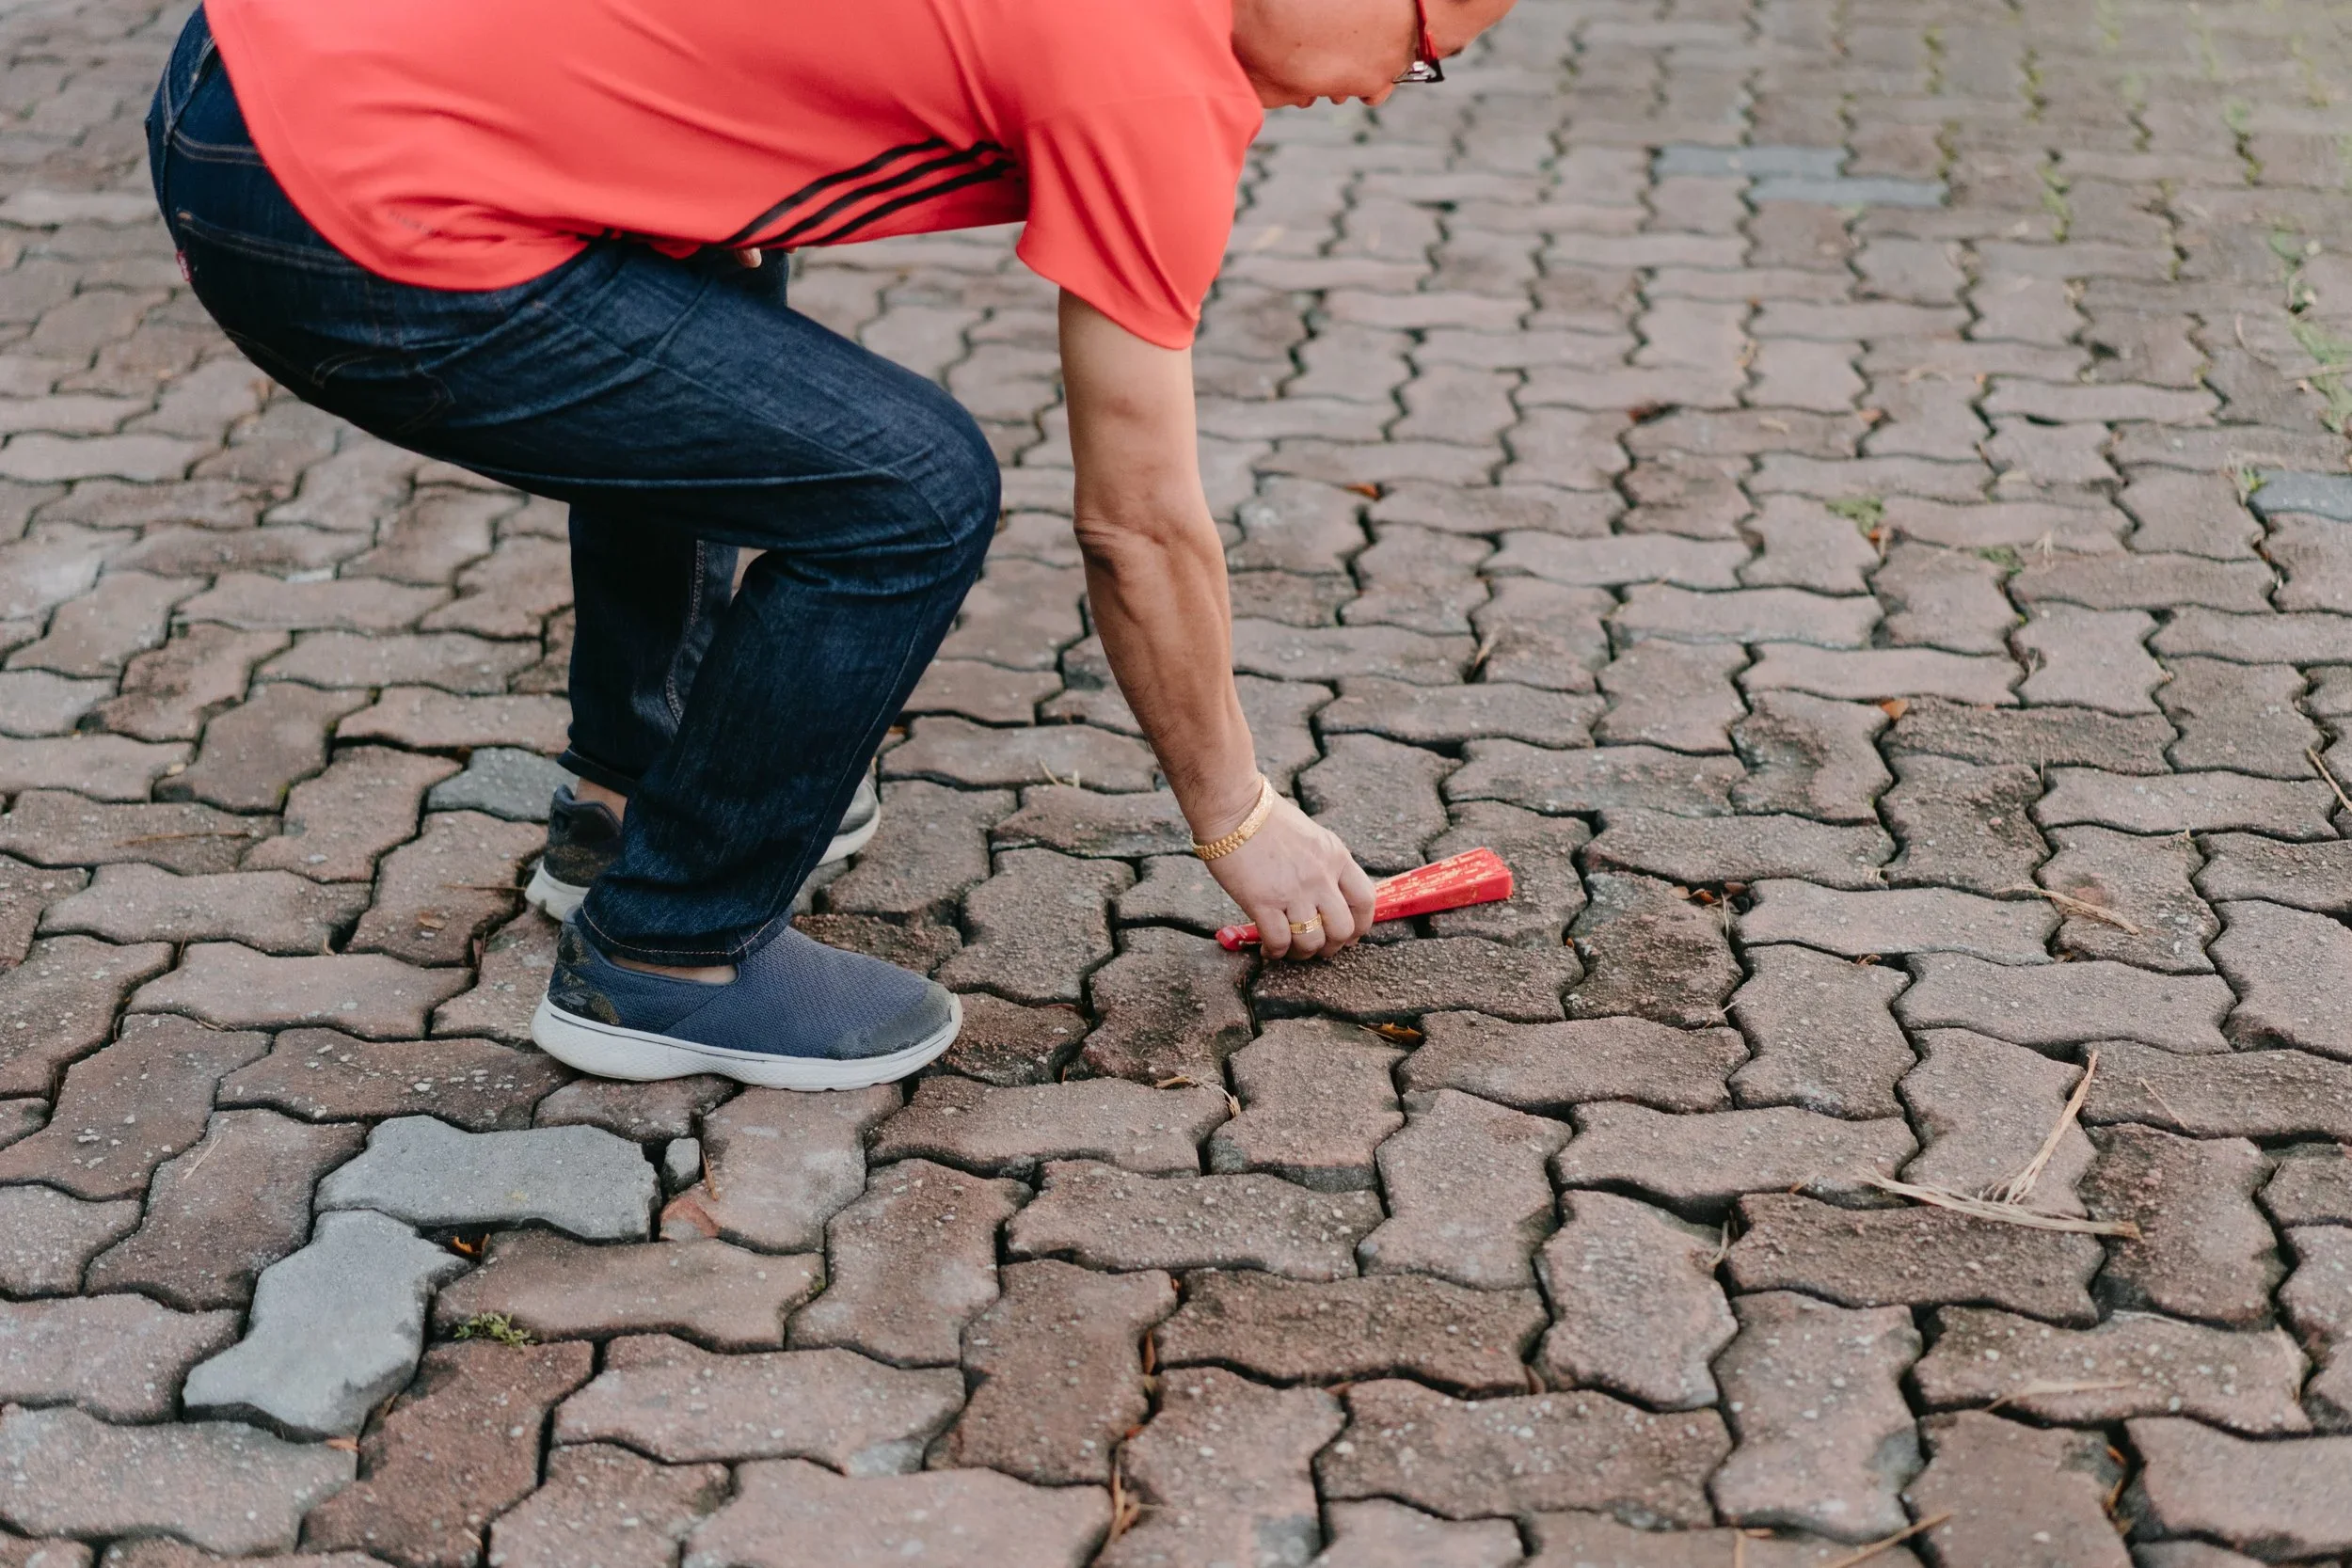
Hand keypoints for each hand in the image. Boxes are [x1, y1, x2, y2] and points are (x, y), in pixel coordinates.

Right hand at [1203, 795, 1377, 958]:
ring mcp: (1293, 891)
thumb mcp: (1313, 837)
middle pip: (1342, 929)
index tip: (1348, 934)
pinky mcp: (1263, 901)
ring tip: (1290, 950)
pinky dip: (1275, 952)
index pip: (1365, 900)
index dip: (1360, 925)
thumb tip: (1328, 896)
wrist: (1234, 808)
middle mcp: (1320, 876)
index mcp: (1336, 856)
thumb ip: (1325, 865)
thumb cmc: (1267, 818)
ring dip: (1302, 953)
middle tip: (1317, 948)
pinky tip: (1268, 950)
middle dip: (1331, 946)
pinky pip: (1279, 941)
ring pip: (1312, 941)